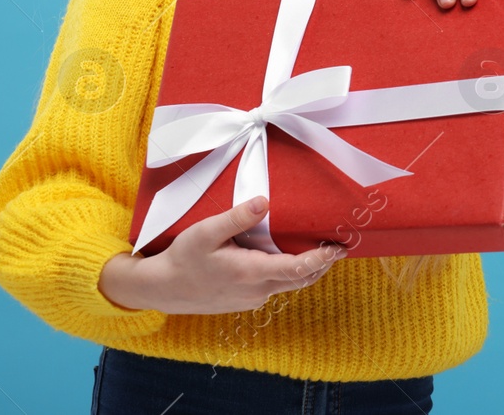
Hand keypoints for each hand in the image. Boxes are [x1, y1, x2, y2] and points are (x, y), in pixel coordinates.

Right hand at [98, 196, 345, 314]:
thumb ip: (237, 218)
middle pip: (301, 280)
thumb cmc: (183, 258)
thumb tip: (265, 201)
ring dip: (307, 270)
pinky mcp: (245, 301)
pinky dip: (288, 275)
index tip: (340, 248)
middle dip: (323, 264)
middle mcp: (256, 291)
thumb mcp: (206, 232)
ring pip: (289, 285)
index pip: (298, 269)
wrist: (162, 289)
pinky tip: (288, 258)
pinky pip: (274, 287)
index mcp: (251, 273)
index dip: (323, 259)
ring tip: (323, 251)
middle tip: (341, 247)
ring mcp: (251, 299)